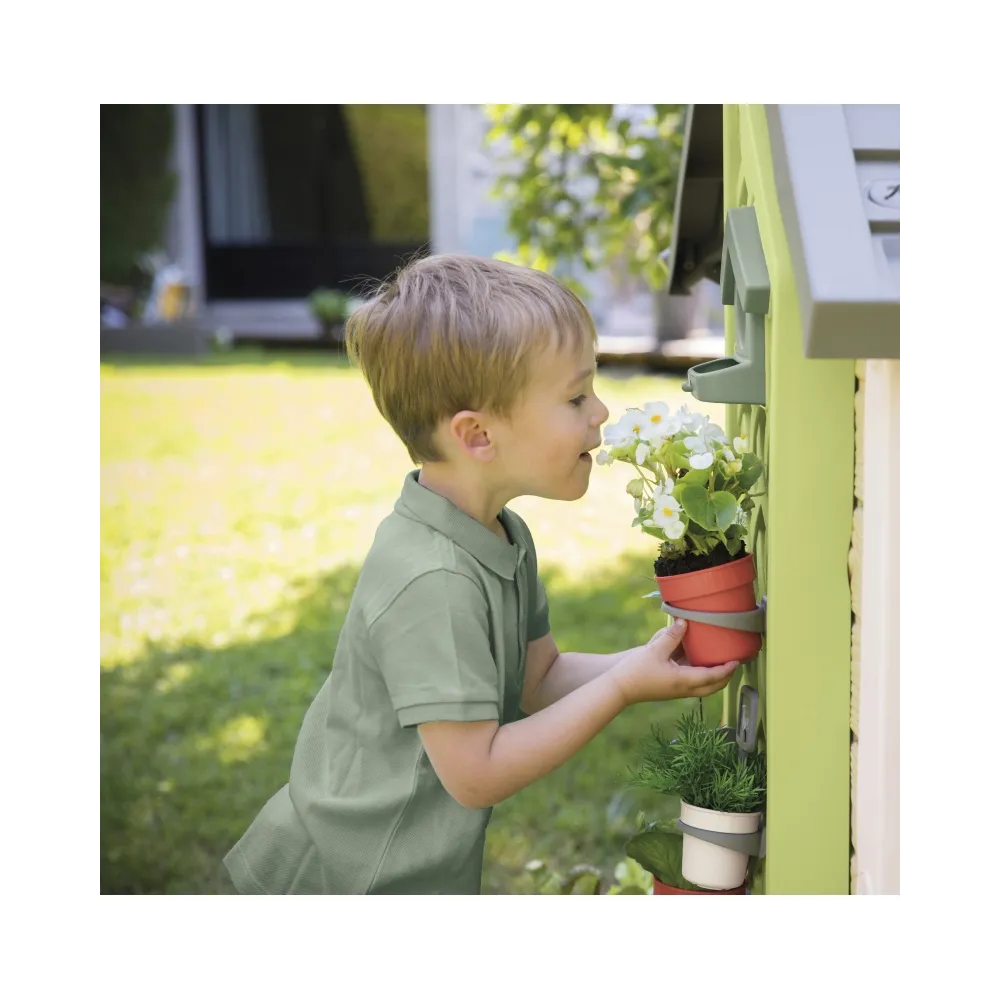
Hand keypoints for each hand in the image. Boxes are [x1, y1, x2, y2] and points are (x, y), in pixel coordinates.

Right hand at [608, 620, 739, 706]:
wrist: (618, 687)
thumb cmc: (635, 671)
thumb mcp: (654, 650)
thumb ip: (671, 635)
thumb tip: (685, 622)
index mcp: (683, 681)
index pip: (712, 677)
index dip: (727, 669)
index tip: (737, 661)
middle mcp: (683, 688)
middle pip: (712, 687)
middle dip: (725, 677)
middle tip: (733, 664)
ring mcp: (676, 689)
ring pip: (702, 686)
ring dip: (713, 677)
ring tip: (720, 662)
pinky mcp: (669, 687)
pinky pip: (691, 681)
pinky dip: (699, 673)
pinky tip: (696, 660)